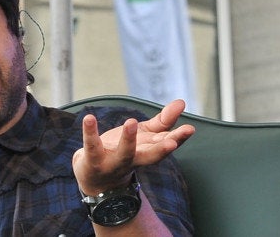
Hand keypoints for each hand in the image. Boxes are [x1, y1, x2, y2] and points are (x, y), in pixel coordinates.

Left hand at [72, 99, 193, 195]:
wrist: (95, 177)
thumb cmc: (123, 152)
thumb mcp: (144, 136)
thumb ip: (163, 121)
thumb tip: (182, 102)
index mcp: (147, 151)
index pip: (166, 144)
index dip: (178, 138)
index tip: (189, 129)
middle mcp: (134, 160)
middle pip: (150, 156)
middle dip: (162, 149)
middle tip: (173, 142)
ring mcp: (114, 162)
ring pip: (123, 154)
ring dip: (128, 140)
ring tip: (132, 122)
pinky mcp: (93, 160)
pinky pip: (92, 146)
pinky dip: (90, 133)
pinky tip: (89, 118)